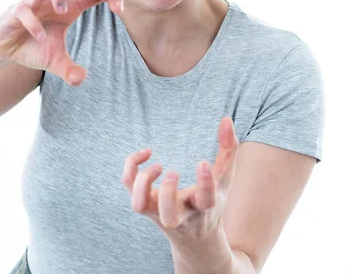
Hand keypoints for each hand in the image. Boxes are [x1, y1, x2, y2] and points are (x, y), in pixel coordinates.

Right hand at [0, 0, 122, 85]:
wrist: (0, 48)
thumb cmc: (32, 46)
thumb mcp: (55, 62)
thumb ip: (70, 70)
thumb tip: (81, 78)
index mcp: (69, 4)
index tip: (119, 9)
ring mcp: (33, 1)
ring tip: (63, 10)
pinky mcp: (14, 11)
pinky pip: (23, 8)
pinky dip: (32, 21)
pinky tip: (40, 36)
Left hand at [122, 116, 238, 242]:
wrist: (194, 239)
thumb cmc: (210, 202)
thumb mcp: (224, 179)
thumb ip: (229, 149)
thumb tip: (226, 119)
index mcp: (203, 209)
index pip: (206, 201)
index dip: (205, 183)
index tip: (202, 163)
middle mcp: (179, 214)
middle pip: (168, 214)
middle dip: (167, 193)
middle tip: (173, 173)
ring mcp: (157, 211)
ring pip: (139, 205)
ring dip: (143, 183)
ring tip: (158, 167)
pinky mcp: (144, 203)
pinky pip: (128, 185)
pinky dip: (132, 167)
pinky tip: (146, 153)